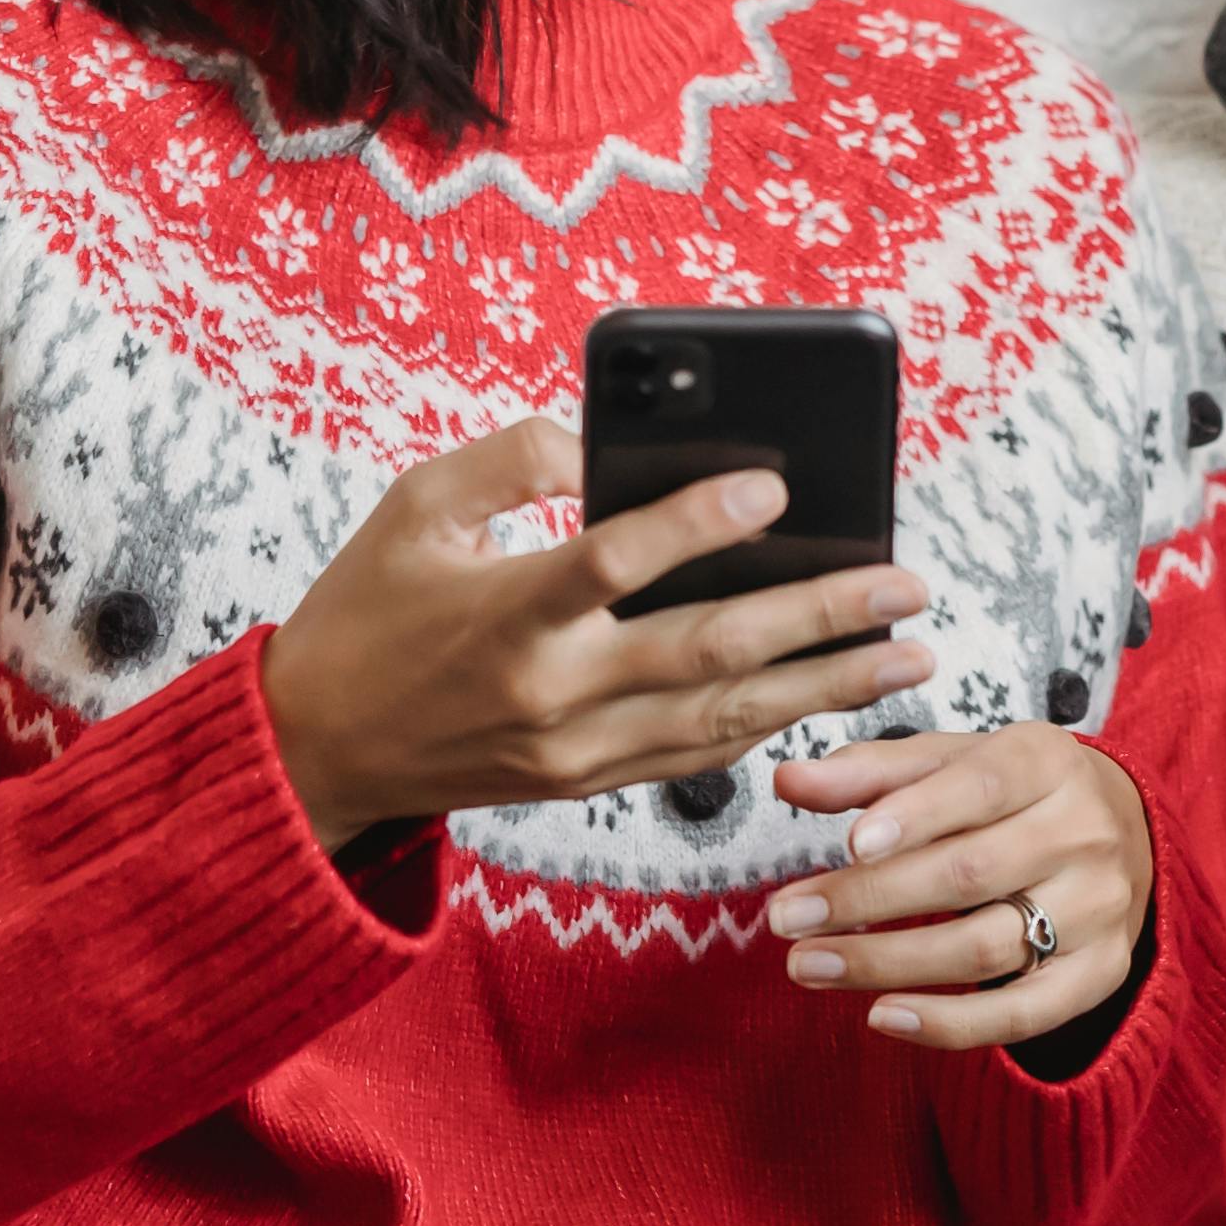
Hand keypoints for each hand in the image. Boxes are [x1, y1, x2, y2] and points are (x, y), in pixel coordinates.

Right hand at [261, 416, 932, 847]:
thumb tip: (602, 440)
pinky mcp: (585, 784)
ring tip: (909, 653)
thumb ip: (511, 458)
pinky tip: (832, 691)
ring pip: (723, 717)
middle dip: (820, 619)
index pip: (616, 562)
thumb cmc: (368, 608)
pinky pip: (696, 753)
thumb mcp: (416, 508)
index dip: (698, 522)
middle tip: (904, 586)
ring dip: (827, 684)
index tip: (775, 486)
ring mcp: (573, 751)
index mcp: (504, 614)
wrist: (316, 748)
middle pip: (707, 651)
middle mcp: (550, 691)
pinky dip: (770, 721)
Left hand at [763, 724, 1153, 1049]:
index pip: (982, 786)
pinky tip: (882, 1017)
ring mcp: (1098, 908)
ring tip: (808, 966)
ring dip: (888, 964)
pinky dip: (950, 1024)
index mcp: (1047, 762)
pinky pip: (1023, 1014)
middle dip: (870, 899)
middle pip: (972, 874)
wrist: (1120, 833)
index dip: (917, 816)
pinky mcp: (1099, 972)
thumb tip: (788, 780)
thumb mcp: (950, 762)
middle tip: (786, 917)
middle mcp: (1084, 833)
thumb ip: (871, 771)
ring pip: (987, 947)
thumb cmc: (1009, 792)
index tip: (849, 846)